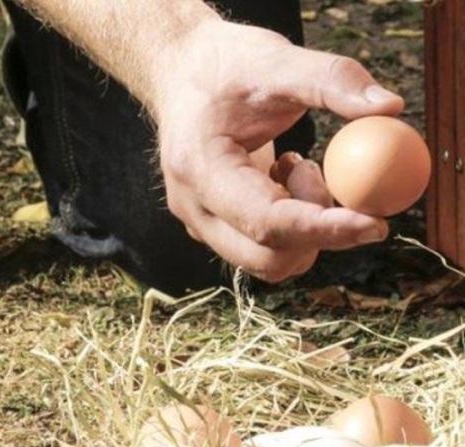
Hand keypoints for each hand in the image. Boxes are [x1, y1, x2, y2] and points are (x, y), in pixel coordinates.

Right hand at [153, 20, 402, 281]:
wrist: (181, 72)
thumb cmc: (223, 65)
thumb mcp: (276, 60)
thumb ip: (332, 80)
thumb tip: (389, 107)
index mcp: (198, 169)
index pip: (266, 222)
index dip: (323, 229)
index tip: (376, 223)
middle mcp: (193, 207)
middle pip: (266, 259)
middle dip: (316, 231)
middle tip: (325, 176)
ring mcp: (200, 222)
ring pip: (269, 262)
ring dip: (304, 227)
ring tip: (297, 167)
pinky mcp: (214, 226)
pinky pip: (263, 249)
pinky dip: (293, 225)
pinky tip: (282, 177)